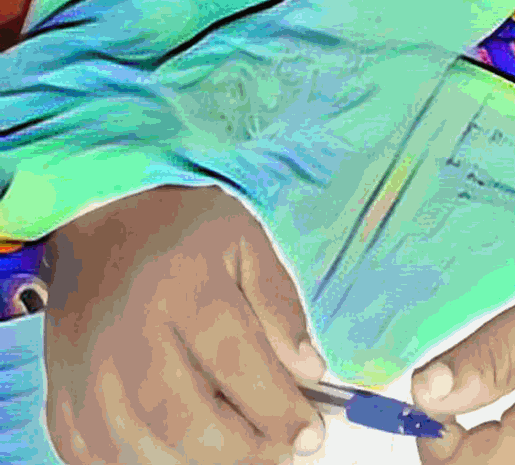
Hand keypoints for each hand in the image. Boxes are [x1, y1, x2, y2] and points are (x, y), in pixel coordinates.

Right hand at [44, 186, 327, 464]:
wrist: (102, 217)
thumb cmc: (184, 231)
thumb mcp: (246, 240)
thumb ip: (279, 304)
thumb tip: (308, 370)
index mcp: (183, 284)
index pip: (236, 361)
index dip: (277, 409)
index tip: (309, 435)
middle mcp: (129, 331)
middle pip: (184, 420)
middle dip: (240, 451)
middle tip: (277, 453)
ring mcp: (86, 368)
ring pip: (140, 449)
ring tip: (235, 451)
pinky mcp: (62, 393)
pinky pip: (96, 457)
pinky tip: (178, 451)